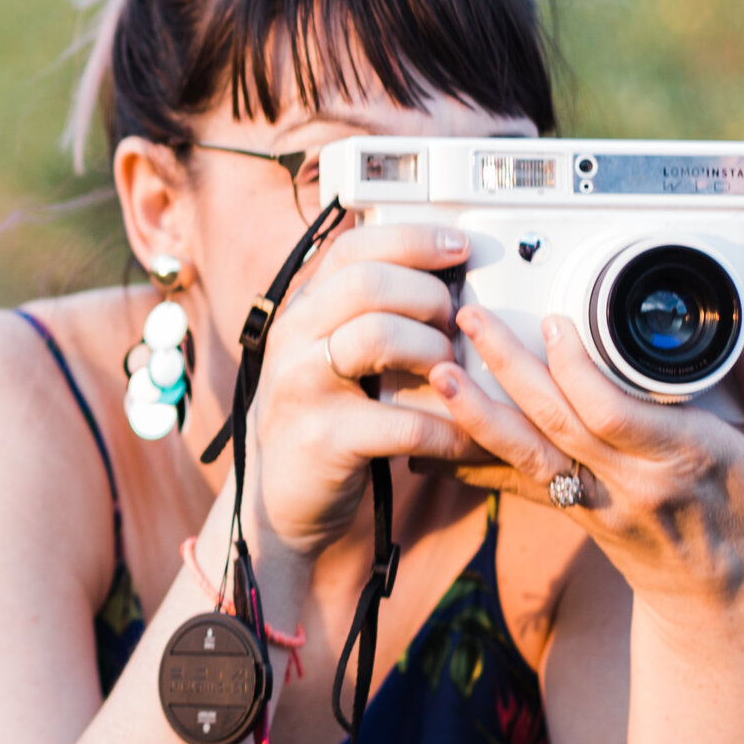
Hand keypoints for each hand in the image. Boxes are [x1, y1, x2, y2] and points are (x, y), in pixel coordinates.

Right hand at [243, 218, 468, 558]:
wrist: (276, 503)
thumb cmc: (321, 421)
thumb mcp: (328, 357)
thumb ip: (365, 317)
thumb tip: (444, 279)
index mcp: (302, 310)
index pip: (352, 248)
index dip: (411, 240)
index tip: (460, 249)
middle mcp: (293, 338)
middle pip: (367, 284)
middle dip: (428, 297)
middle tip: (455, 326)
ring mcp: (302, 386)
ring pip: (379, 336)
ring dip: (435, 352)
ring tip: (453, 375)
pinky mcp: (323, 439)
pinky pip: (403, 423)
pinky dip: (448, 431)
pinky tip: (467, 439)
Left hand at [430, 304, 743, 626]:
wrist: (725, 611)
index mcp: (685, 461)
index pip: (613, 414)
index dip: (576, 370)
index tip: (556, 323)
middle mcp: (630, 484)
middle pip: (554, 423)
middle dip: (507, 367)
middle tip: (471, 317)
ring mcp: (595, 503)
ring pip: (524, 455)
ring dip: (475, 413)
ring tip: (438, 372)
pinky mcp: (574, 513)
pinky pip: (517, 483)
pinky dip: (475, 456)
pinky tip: (434, 433)